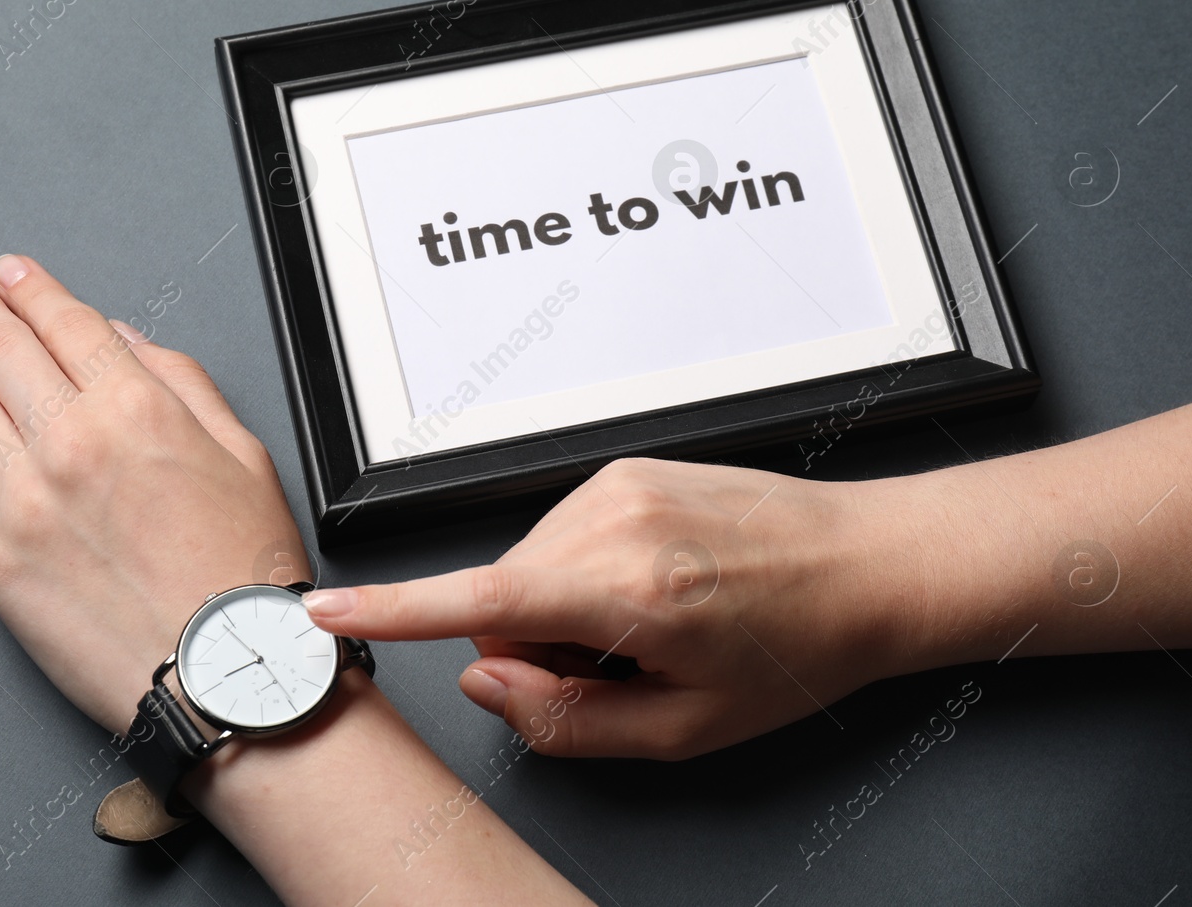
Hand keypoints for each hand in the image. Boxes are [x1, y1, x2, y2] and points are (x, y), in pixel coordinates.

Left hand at [0, 255, 305, 733]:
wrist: (224, 673)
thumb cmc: (244, 576)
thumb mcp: (245, 453)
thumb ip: (183, 383)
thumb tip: (127, 343)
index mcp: (137, 410)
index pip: (66, 325)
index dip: (32, 289)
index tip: (10, 271)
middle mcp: (71, 445)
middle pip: (1, 350)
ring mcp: (23, 501)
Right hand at [302, 457, 929, 759]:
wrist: (867, 565)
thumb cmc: (796, 646)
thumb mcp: (686, 726)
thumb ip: (566, 717)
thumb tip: (487, 678)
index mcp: (627, 586)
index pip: (477, 598)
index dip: (390, 610)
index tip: (324, 607)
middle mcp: (613, 518)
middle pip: (503, 595)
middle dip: (538, 645)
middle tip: (626, 666)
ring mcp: (619, 482)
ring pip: (531, 565)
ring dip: (567, 608)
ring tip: (654, 623)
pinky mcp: (628, 466)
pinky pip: (564, 534)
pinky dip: (587, 573)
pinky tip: (658, 587)